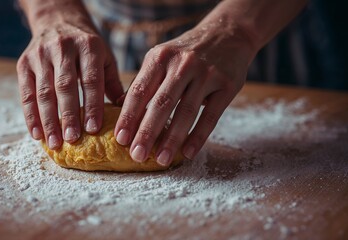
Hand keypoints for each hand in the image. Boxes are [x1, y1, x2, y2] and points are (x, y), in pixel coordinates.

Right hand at [17, 22, 122, 149]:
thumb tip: (126, 111)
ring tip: (55, 143)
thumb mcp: (104, 57)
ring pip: (43, 92)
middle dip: (69, 115)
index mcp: (88, 47)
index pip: (91, 79)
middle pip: (65, 86)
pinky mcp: (24, 63)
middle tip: (73, 139)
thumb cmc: (87, 46)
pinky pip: (26, 93)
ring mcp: (40, 55)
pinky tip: (37, 133)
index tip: (93, 129)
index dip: (92, 105)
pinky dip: (30, 116)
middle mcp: (63, 48)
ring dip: (48, 120)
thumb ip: (112, 82)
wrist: (57, 20)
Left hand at [114, 21, 256, 165]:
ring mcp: (206, 74)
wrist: (227, 34)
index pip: (139, 91)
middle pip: (160, 103)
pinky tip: (187, 153)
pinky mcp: (226, 85)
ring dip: (172, 139)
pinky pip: (210, 116)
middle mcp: (182, 64)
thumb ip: (145, 81)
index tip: (120, 139)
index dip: (128, 117)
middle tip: (136, 155)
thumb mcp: (162, 57)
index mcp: (159, 57)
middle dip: (146, 132)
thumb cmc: (187, 52)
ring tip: (160, 159)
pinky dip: (198, 136)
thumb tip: (121, 108)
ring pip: (185, 112)